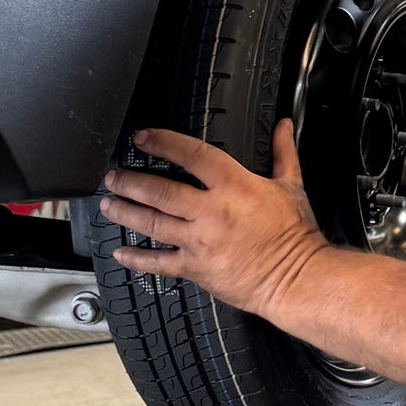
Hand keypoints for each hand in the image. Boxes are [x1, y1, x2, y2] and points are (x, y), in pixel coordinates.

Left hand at [101, 121, 323, 319]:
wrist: (297, 279)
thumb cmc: (295, 235)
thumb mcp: (291, 186)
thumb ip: (283, 152)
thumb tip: (283, 126)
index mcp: (235, 187)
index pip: (192, 155)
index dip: (163, 143)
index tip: (144, 138)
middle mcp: (212, 213)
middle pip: (161, 191)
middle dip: (131, 182)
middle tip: (113, 177)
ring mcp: (200, 242)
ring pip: (153, 224)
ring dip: (126, 212)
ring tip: (108, 204)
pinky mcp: (197, 268)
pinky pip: (159, 263)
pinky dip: (137, 258)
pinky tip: (121, 251)